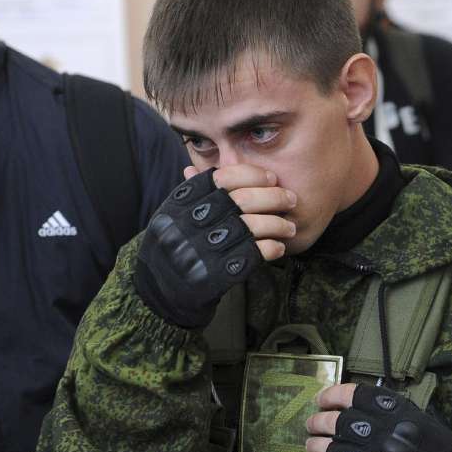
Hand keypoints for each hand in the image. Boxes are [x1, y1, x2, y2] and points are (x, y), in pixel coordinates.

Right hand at [133, 164, 296, 327]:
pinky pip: (252, 254)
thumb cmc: (175, 244)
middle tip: (290, 199)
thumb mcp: (176, 213)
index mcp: (181, 203)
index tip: (271, 178)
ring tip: (290, 227)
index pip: (223, 177)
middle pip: (242, 200)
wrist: (161, 289)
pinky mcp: (216, 273)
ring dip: (278, 225)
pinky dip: (271, 248)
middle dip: (274, 197)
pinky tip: (278, 247)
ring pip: (252, 227)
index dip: (252, 175)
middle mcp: (190, 223)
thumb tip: (216, 161)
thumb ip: (197, 191)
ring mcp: (203, 248)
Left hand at [304, 383, 451, 451]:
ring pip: (328, 451)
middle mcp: (379, 437)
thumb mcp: (420, 420)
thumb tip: (356, 404)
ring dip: (315, 447)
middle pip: (334, 423)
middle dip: (318, 422)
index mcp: (394, 415)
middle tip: (312, 424)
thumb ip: (389, 410)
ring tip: (312, 446)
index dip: (330, 396)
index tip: (321, 399)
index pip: (351, 396)